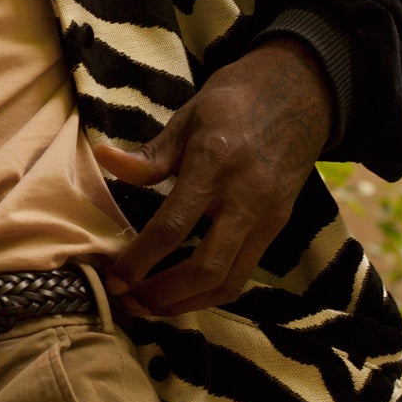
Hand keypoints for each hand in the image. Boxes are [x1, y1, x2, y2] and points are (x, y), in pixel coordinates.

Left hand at [90, 37, 332, 317]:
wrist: (298, 94)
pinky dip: (209, 292)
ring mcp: (267, 217)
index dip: (140, 260)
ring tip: (148, 307)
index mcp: (216, 164)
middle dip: (162, 295)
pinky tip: (181, 294)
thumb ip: (150, 154)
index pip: (174, 227)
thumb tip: (104, 160)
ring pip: (229, 282)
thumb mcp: (188, 117)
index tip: (113, 279)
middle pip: (206, 268)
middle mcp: (245, 198)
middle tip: (126, 303)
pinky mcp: (277, 227)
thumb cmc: (234, 102)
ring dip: (185, 303)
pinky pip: (243, 274)